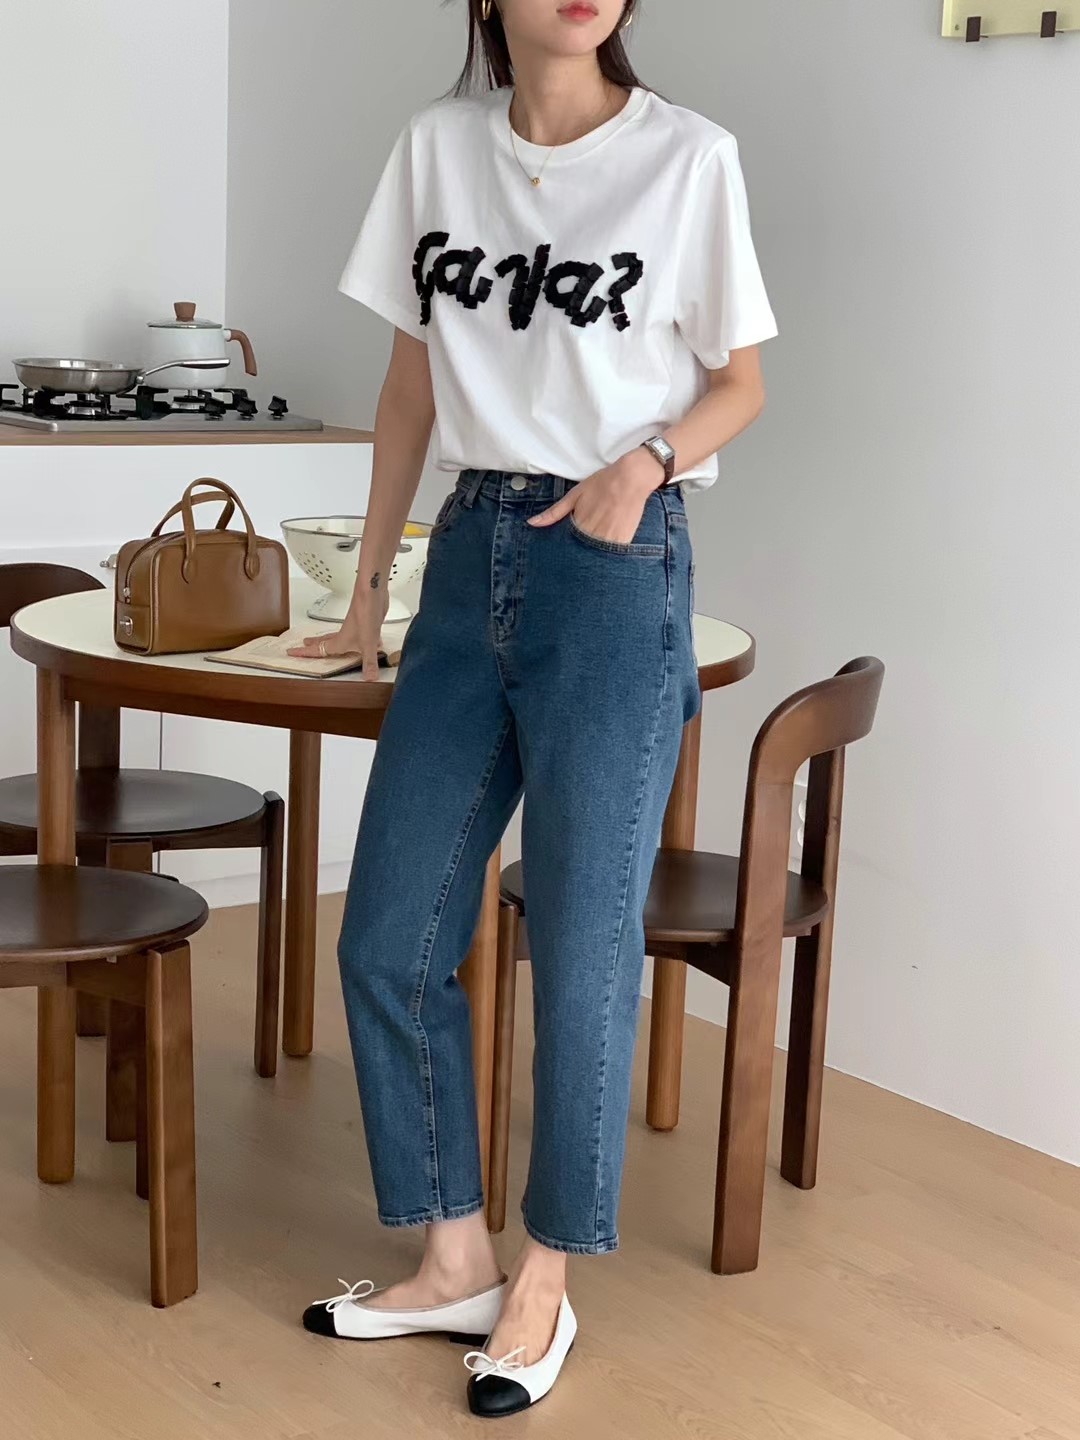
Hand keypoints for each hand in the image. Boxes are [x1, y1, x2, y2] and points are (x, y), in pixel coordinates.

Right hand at [287, 585, 389, 680]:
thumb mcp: (368, 644)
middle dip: (313, 645)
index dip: (303, 653)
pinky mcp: (364, 623)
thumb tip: (369, 678)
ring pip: (338, 636)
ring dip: (330, 640)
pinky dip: (354, 639)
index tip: (291, 652)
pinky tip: (366, 641)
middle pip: (324, 641)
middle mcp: (344, 634)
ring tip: (326, 643)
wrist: (372, 592)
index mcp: (339, 641)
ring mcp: (353, 628)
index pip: (317, 650)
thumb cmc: (365, 613)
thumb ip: (369, 663)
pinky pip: (355, 634)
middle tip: (304, 645)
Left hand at [527, 449, 662, 544]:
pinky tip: (605, 548)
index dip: (563, 551)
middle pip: (580, 554)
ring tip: (593, 550)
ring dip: (591, 557)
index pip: (565, 547)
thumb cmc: (602, 484)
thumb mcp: (574, 495)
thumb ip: (554, 513)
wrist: (631, 479)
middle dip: (577, 557)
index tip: (561, 555)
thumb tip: (532, 523)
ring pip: (595, 557)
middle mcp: (593, 536)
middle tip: (576, 554)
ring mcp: (609, 540)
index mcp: (578, 526)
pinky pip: (612, 555)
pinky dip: (607, 555)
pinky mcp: (624, 542)